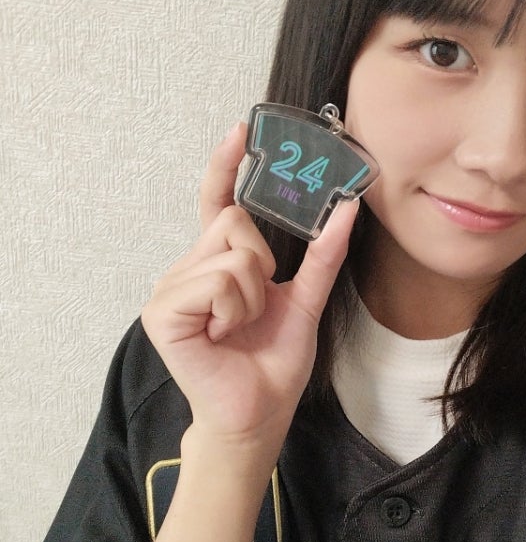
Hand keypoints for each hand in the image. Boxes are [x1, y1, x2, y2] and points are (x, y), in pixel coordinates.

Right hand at [141, 122, 357, 448]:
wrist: (258, 413)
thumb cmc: (272, 362)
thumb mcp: (306, 301)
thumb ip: (322, 256)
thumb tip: (345, 208)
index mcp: (217, 262)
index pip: (219, 203)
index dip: (226, 165)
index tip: (242, 128)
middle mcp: (188, 267)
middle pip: (236, 223)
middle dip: (263, 265)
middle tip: (256, 307)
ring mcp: (170, 288)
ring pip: (232, 255)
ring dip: (252, 296)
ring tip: (238, 327)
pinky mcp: (163, 312)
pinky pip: (218, 282)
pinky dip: (234, 310)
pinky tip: (222, 335)